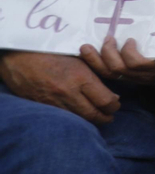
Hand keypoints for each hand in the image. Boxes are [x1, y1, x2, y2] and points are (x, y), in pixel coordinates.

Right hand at [0, 51, 120, 123]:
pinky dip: (76, 119)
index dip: (114, 104)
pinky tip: (81, 115)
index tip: (116, 102)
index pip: (105, 100)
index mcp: (80, 77)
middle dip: (106, 117)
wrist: (19, 58)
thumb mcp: (79, 59)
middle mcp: (69, 93)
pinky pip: (65, 118)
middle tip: (110, 115)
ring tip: (99, 117)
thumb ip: (96, 74)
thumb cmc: (53, 53)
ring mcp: (55, 102)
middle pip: (95, 114)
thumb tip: (112, 94)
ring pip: (80, 119)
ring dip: (92, 120)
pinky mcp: (44, 107)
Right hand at [77, 37, 154, 85]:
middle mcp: (132, 77)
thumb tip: (106, 31)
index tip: (81, 49)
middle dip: (93, 58)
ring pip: (119, 67)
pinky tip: (131, 42)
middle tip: (88, 44)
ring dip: (110, 52)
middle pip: (107, 72)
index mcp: (126, 74)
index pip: (103, 73)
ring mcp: (143, 74)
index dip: (90, 62)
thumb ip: (124, 50)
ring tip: (111, 39)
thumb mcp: (140, 56)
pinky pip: (136, 63)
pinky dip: (129, 51)